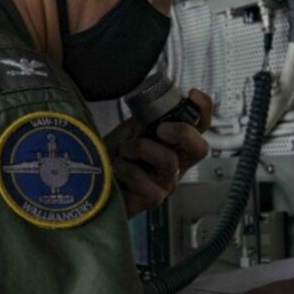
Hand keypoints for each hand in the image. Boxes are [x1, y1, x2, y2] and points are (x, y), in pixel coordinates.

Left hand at [106, 89, 213, 217]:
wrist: (90, 177)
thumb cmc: (111, 156)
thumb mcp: (131, 129)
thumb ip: (149, 118)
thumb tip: (158, 104)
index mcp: (174, 145)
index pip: (200, 127)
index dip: (203, 109)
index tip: (192, 95)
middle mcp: (175, 166)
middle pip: (199, 148)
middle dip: (183, 132)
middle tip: (160, 128)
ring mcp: (165, 184)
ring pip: (168, 161)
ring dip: (140, 147)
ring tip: (124, 150)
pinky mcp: (151, 199)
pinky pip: (143, 178)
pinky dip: (125, 168)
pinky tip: (116, 169)